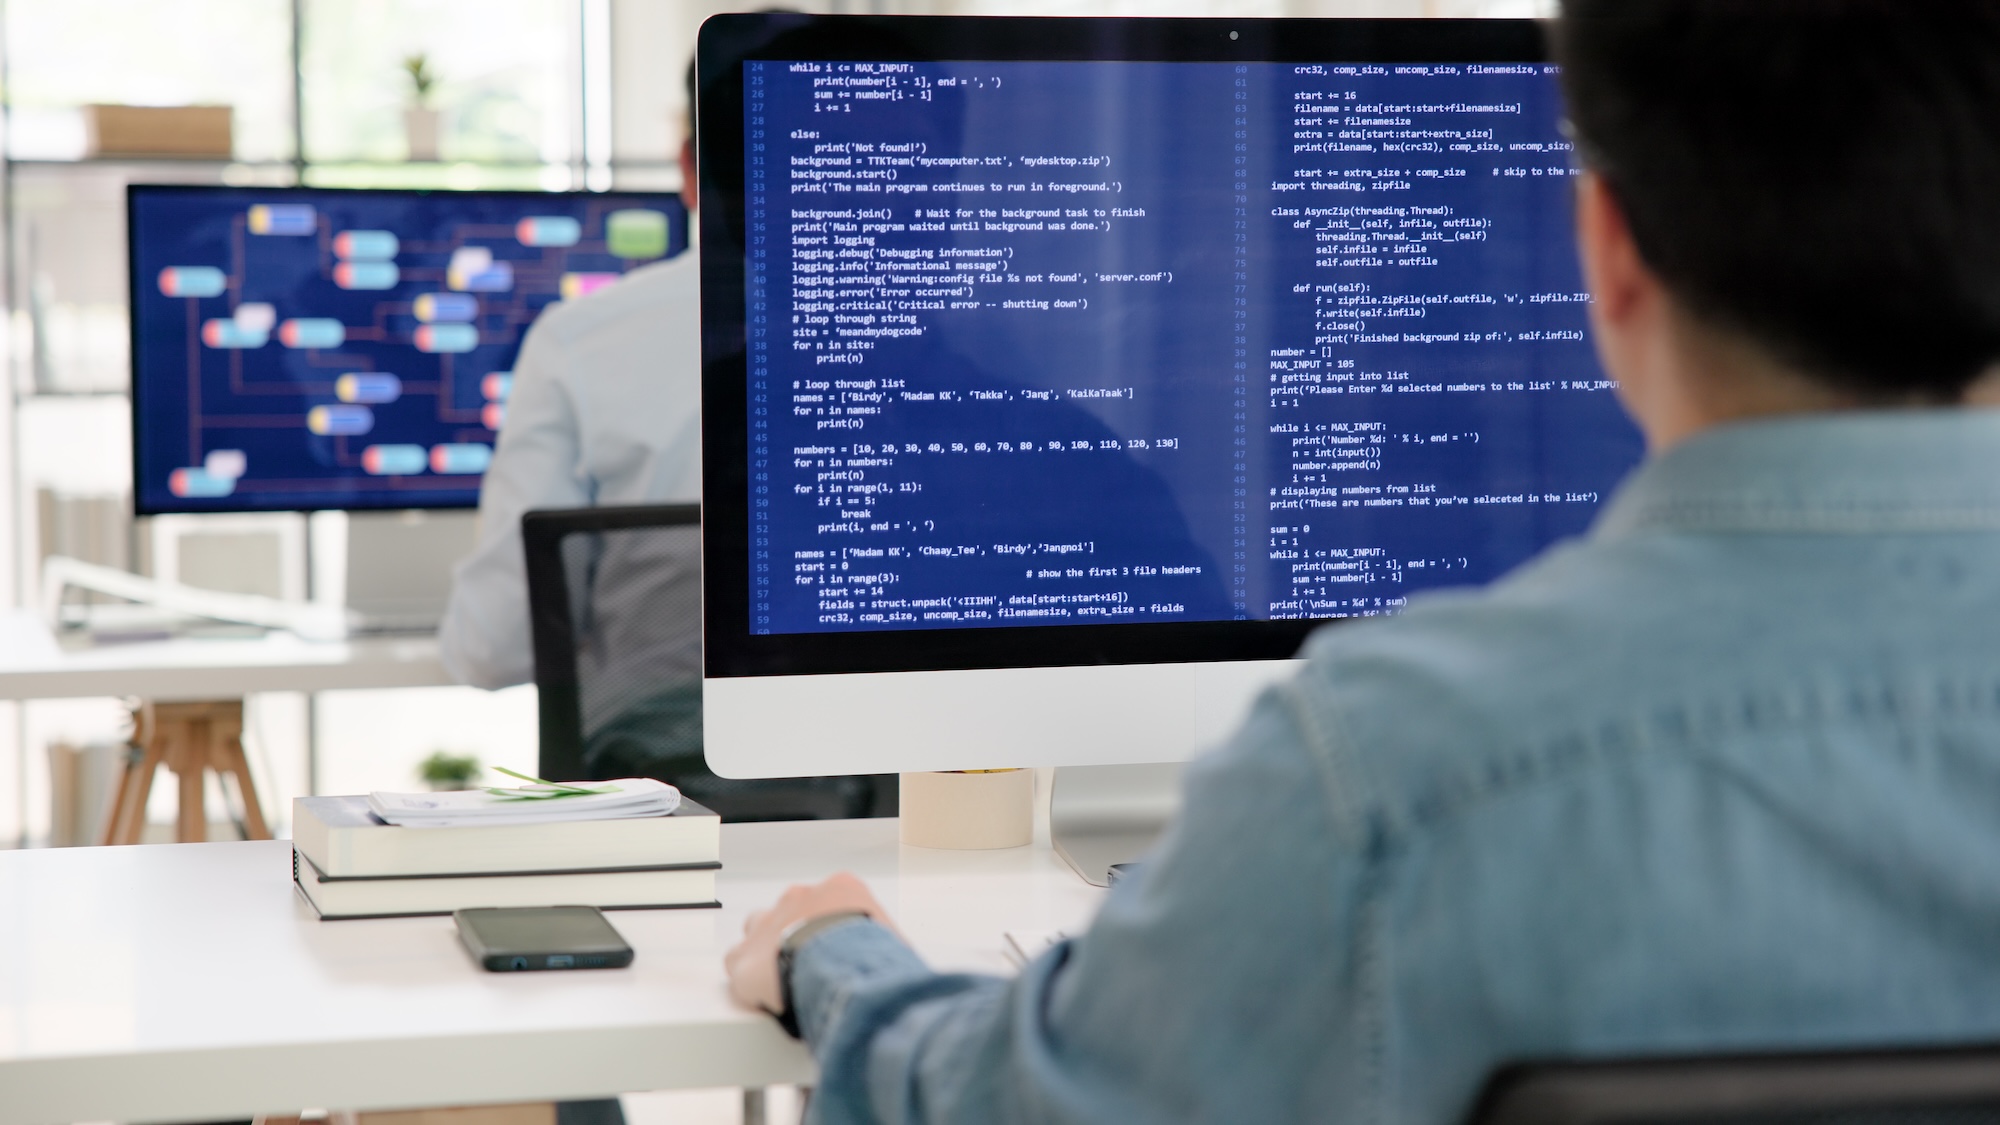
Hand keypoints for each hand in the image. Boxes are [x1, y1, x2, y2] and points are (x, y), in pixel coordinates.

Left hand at [724, 871, 896, 1016]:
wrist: (841, 963)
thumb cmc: (874, 953)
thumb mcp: (892, 940)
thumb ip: (884, 946)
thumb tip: (895, 967)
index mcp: (841, 889)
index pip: (831, 903)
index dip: (832, 931)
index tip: (838, 954)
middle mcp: (800, 897)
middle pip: (791, 913)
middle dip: (796, 936)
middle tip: (812, 969)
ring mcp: (769, 923)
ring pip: (758, 934)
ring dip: (768, 955)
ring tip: (786, 984)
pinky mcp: (745, 958)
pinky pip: (739, 969)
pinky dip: (750, 985)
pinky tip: (767, 1002)